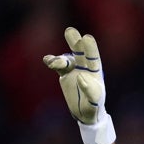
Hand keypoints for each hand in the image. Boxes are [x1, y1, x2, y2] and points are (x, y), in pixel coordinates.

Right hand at [43, 27, 115, 143]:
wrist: (85, 112)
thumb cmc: (94, 106)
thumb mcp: (94, 100)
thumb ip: (89, 89)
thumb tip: (81, 76)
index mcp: (95, 71)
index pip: (93, 57)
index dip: (90, 48)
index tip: (86, 37)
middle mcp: (85, 67)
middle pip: (80, 52)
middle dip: (75, 41)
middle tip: (70, 30)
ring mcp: (74, 69)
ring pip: (67, 58)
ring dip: (60, 58)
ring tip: (53, 63)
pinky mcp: (65, 74)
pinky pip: (58, 66)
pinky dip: (52, 62)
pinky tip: (47, 60)